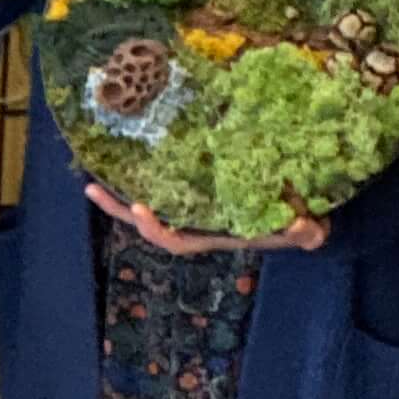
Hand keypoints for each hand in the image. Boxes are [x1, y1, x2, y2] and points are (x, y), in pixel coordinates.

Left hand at [85, 180, 330, 256]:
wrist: (302, 219)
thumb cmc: (301, 225)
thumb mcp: (308, 229)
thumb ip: (306, 232)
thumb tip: (303, 226)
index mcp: (214, 236)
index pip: (178, 240)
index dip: (157, 230)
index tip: (141, 209)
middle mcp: (197, 226)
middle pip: (151, 224)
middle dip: (121, 210)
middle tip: (91, 188)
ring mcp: (193, 211)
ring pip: (151, 206)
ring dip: (121, 195)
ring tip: (91, 177)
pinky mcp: (195, 194)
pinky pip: (163, 189)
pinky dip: (143, 178)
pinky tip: (126, 158)